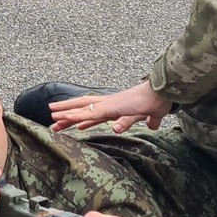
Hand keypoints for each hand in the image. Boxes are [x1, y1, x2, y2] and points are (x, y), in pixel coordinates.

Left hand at [48, 81, 170, 134]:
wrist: (164, 92)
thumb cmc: (158, 100)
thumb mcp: (152, 114)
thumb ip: (150, 120)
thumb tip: (153, 125)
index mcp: (116, 105)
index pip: (93, 110)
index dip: (79, 114)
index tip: (66, 121)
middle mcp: (110, 103)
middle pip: (83, 106)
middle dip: (67, 112)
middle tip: (51, 119)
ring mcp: (111, 105)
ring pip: (84, 109)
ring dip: (68, 113)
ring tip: (53, 117)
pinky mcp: (114, 108)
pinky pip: (94, 113)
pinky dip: (82, 116)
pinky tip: (72, 120)